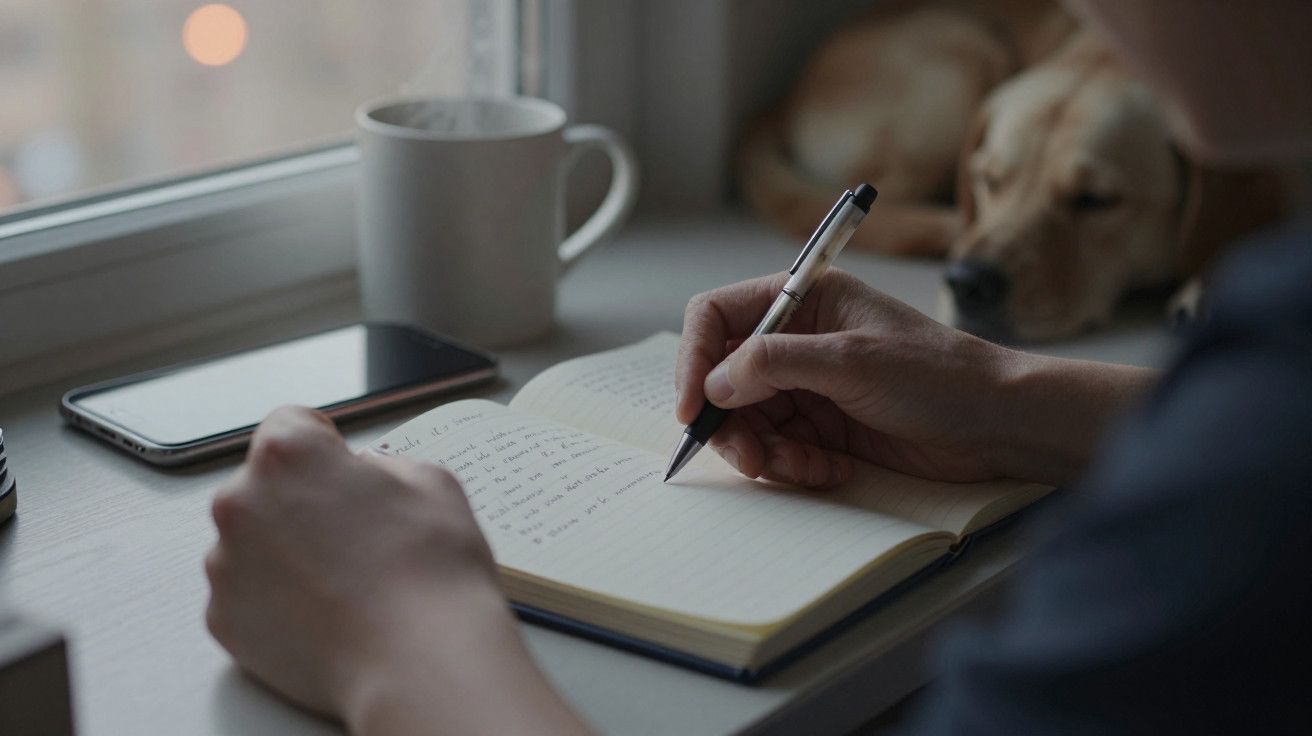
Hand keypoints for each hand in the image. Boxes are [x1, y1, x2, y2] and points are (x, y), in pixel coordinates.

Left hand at [205, 406, 586, 734]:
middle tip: (353, 532)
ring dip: (286, 551)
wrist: (419, 661)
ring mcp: (227, 565)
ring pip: (252, 542)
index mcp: (289, 455)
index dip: (322, 442)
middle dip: (300, 500)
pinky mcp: (225, 620)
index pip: (289, 423)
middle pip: (264, 485)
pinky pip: (247, 595)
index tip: (339, 464)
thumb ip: (385, 468)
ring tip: (344, 581)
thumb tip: (366, 477)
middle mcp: (242, 503)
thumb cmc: (431, 570)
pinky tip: (326, 613)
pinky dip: (276, 600)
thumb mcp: (433, 484)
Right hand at [676, 271, 1155, 486]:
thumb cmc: (940, 374)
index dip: (695, 360)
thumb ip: (774, 363)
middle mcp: (798, 339)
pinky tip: (829, 468)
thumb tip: (713, 383)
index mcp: (803, 299)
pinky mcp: (822, 427)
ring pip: (747, 422)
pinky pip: (778, 450)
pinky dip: (792, 465)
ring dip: (764, 451)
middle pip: (723, 379)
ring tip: (802, 465)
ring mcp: (808, 386)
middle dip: (731, 422)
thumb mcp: (851, 360)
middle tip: (750, 456)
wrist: (998, 424)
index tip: (693, 408)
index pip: (717, 317)